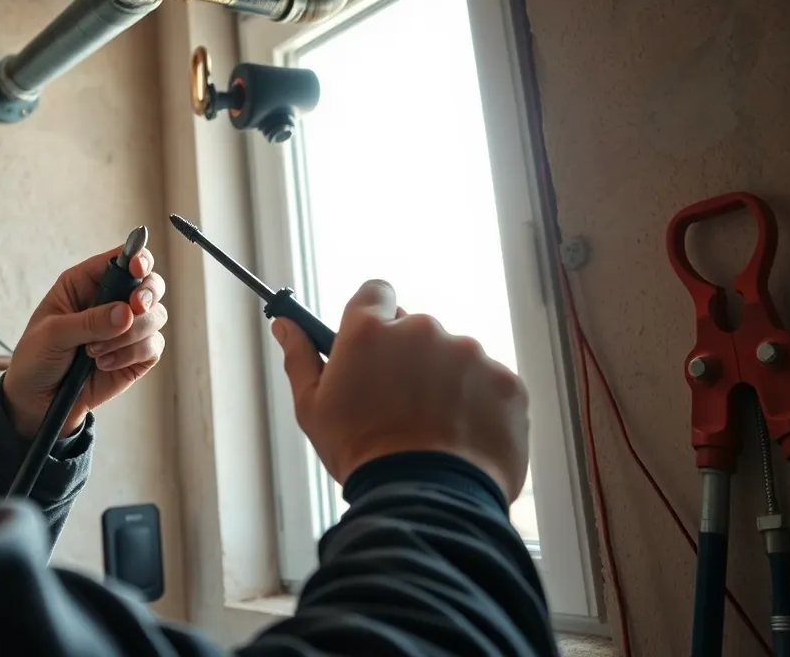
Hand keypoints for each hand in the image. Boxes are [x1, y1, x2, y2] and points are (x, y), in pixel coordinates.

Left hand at [2, 244, 167, 438]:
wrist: (37, 401)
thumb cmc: (36, 358)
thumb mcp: (52, 334)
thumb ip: (88, 321)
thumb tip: (126, 313)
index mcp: (86, 284)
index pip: (122, 260)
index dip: (137, 258)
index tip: (138, 268)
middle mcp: (111, 301)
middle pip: (151, 284)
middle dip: (147, 295)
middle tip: (133, 310)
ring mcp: (127, 328)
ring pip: (156, 316)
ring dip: (130, 335)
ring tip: (95, 351)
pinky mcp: (136, 355)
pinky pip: (153, 347)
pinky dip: (131, 355)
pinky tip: (104, 364)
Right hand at [269, 279, 528, 500]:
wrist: (426, 498)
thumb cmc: (361, 454)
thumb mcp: (313, 408)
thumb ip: (300, 357)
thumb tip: (284, 323)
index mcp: (370, 330)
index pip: (375, 293)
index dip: (374, 317)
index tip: (373, 342)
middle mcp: (422, 329)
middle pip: (416, 329)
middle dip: (409, 358)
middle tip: (399, 404)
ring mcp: (469, 353)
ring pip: (455, 358)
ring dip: (446, 383)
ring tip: (433, 430)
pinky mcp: (505, 381)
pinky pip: (490, 384)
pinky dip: (479, 406)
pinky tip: (462, 438)